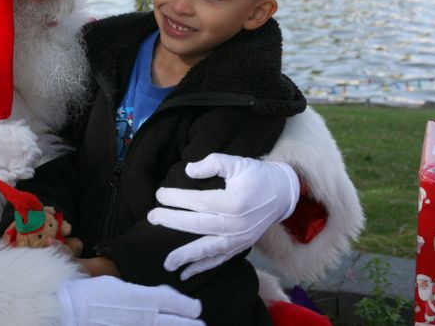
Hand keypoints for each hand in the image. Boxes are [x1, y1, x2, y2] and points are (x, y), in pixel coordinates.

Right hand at [57, 276, 203, 325]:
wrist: (67, 312)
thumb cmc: (89, 295)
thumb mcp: (117, 286)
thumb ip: (141, 293)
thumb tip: (158, 297)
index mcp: (143, 298)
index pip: (174, 303)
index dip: (188, 307)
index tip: (196, 309)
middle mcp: (144, 317)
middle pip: (176, 323)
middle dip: (190, 325)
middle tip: (201, 325)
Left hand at [147, 154, 299, 279]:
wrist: (282, 193)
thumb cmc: (257, 175)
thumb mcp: (237, 162)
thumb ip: (212, 163)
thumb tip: (188, 171)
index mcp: (234, 202)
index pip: (199, 202)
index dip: (177, 199)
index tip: (159, 195)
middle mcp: (236, 224)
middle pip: (198, 225)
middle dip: (172, 222)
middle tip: (151, 218)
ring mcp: (239, 239)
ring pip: (208, 249)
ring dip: (186, 255)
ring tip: (166, 261)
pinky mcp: (240, 247)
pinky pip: (219, 260)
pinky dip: (203, 267)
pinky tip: (186, 273)